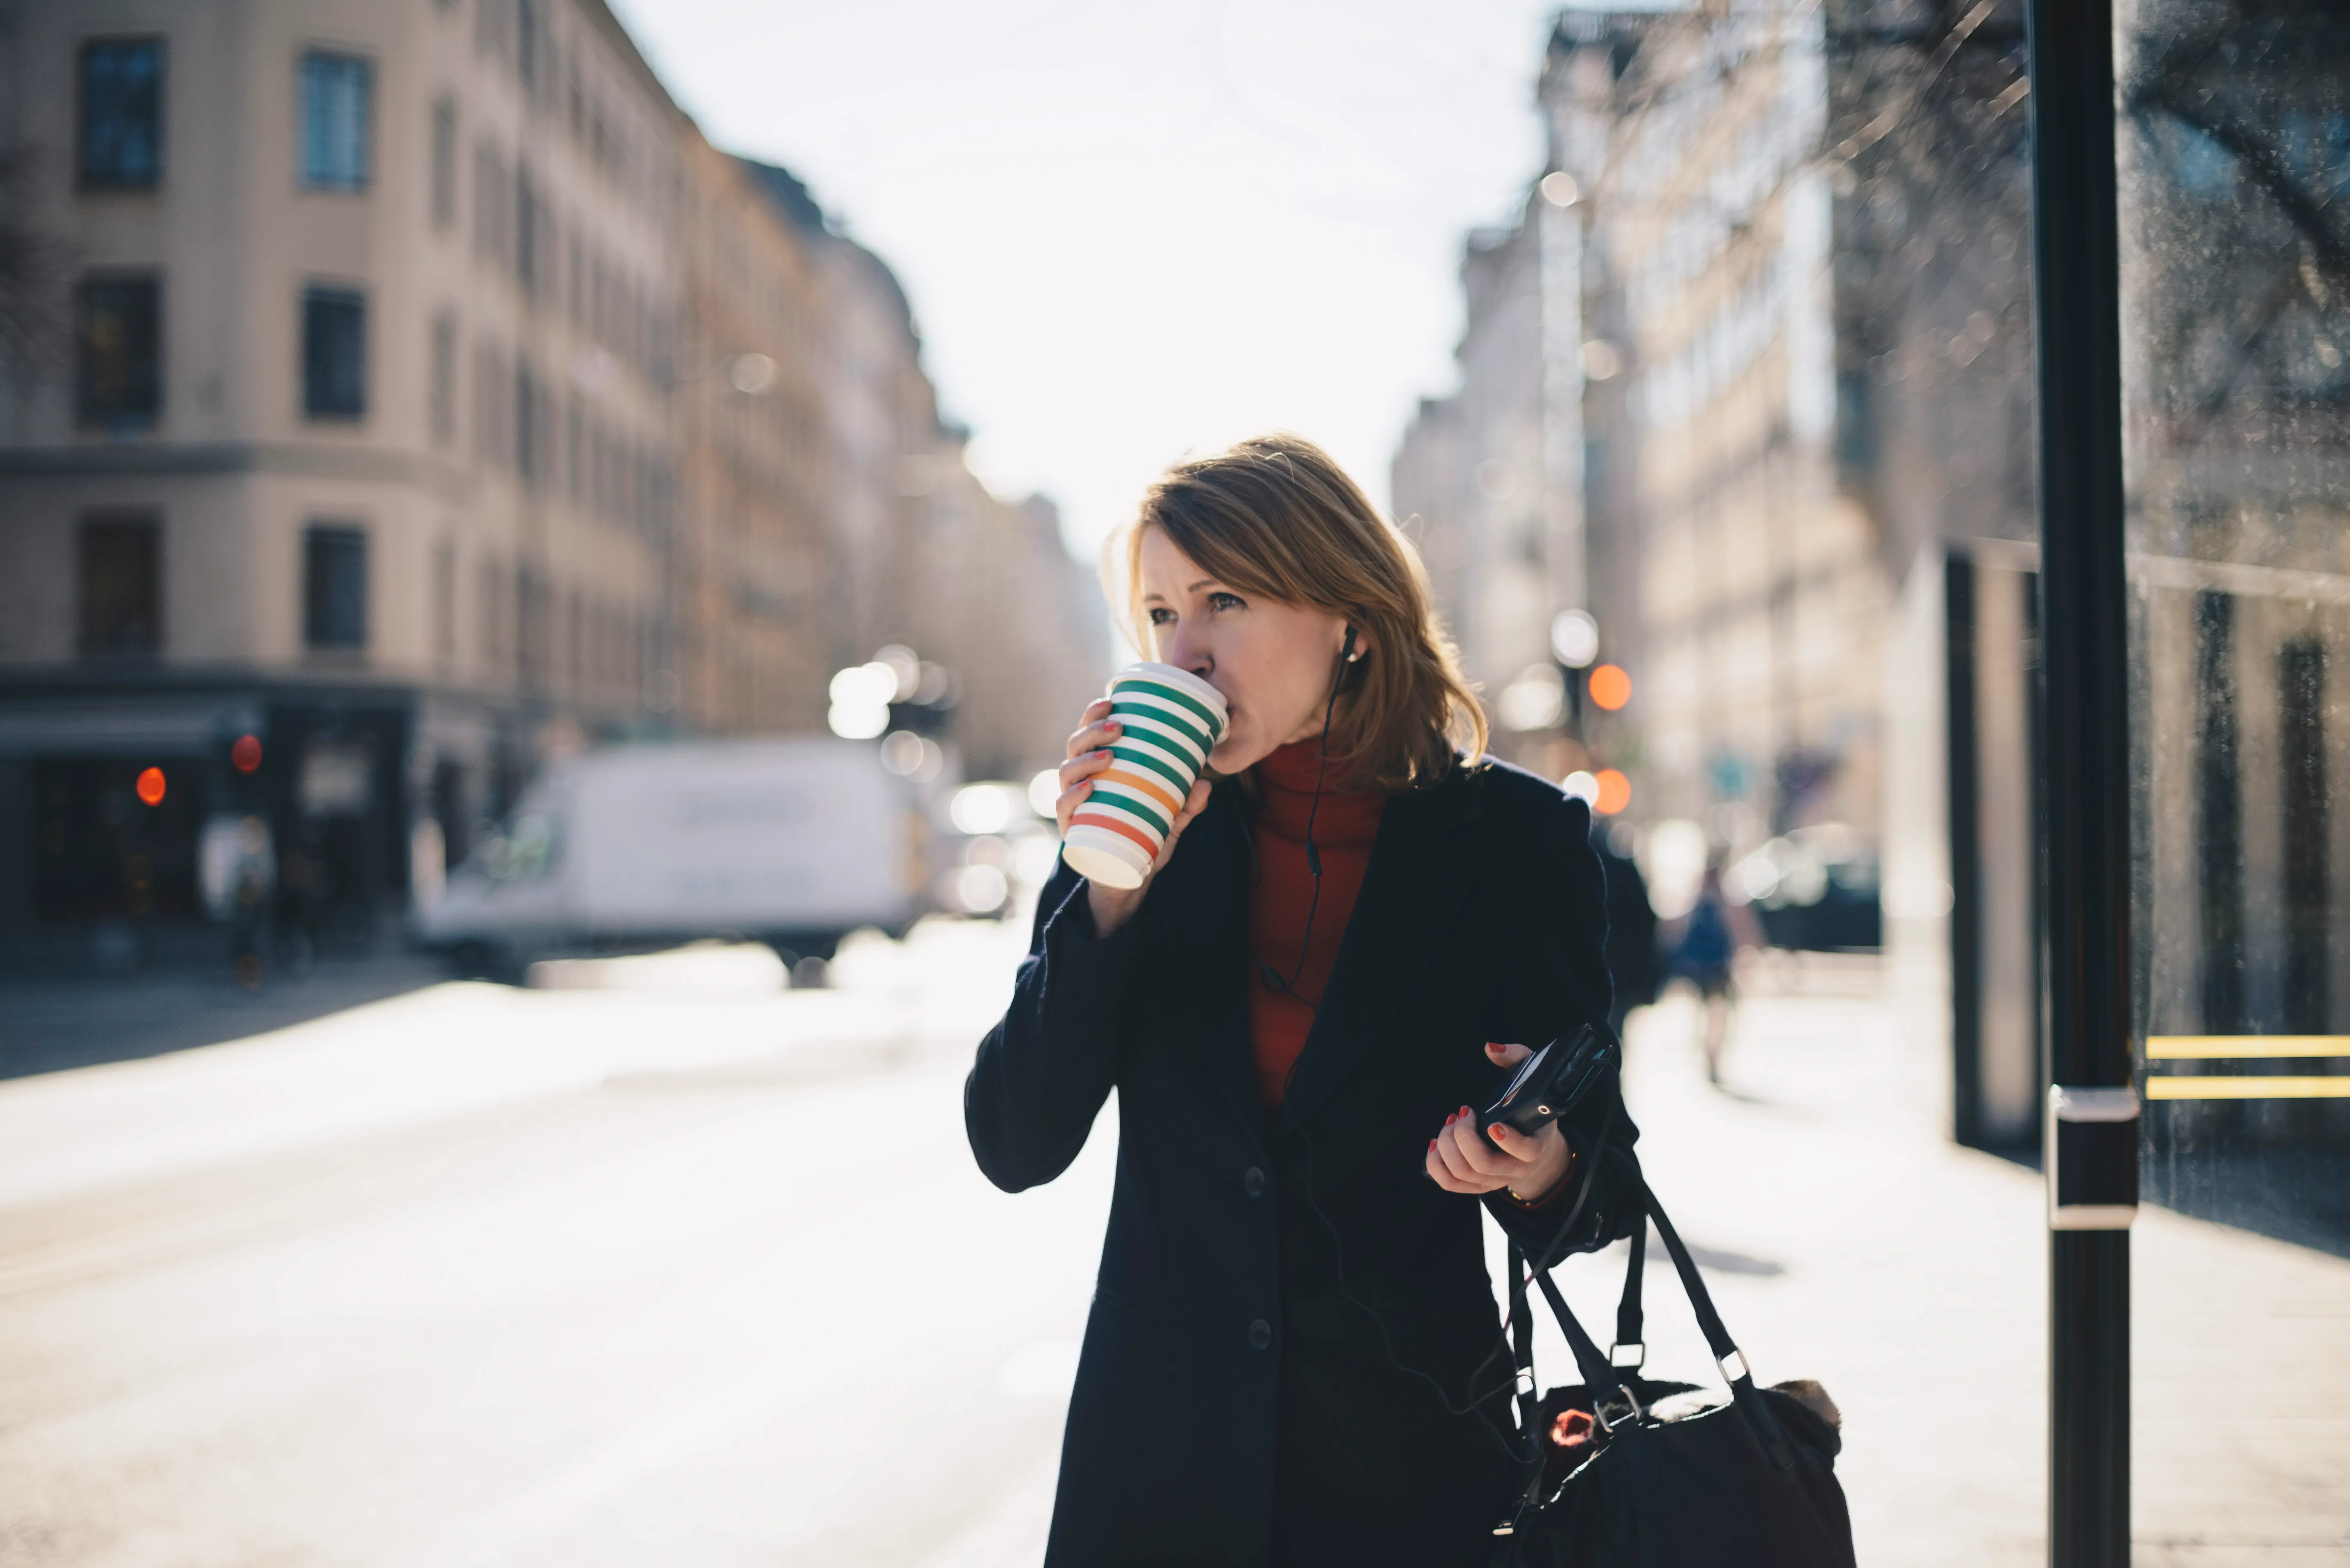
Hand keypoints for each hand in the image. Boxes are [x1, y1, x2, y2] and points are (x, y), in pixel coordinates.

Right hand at [1054, 697, 1211, 935]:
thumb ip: (1187, 805)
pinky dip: (1073, 796)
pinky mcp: (1071, 829)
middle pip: (1075, 746)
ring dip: (1084, 759)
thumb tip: (1205, 784)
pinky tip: (1087, 789)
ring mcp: (1073, 804)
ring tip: (1108, 755)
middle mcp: (1081, 781)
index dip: (1094, 713)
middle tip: (1118, 726)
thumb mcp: (1171, 821)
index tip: (1111, 699)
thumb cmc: (1143, 838)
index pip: (1090, 733)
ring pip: (1066, 772)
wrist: (1127, 879)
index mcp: (1099, 769)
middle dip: (1092, 731)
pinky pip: (1064, 808)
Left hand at [1424, 1042, 1572, 1201]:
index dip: (1508, 1140)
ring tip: (1450, 1123)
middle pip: (1481, 1163)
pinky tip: (1436, 1143)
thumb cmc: (1530, 1108)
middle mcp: (1515, 1168)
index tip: (1492, 1123)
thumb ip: (1517, 1058)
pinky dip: (1436, 1164)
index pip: (1525, 1151)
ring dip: (1447, 1145)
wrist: (1535, 1146)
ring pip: (1462, 1173)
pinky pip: (1450, 1184)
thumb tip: (1490, 1048)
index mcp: (1535, 1146)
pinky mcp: (1477, 1186)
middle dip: (1462, 1135)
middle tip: (1461, 1113)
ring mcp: (1495, 1181)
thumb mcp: (1533, 1079)